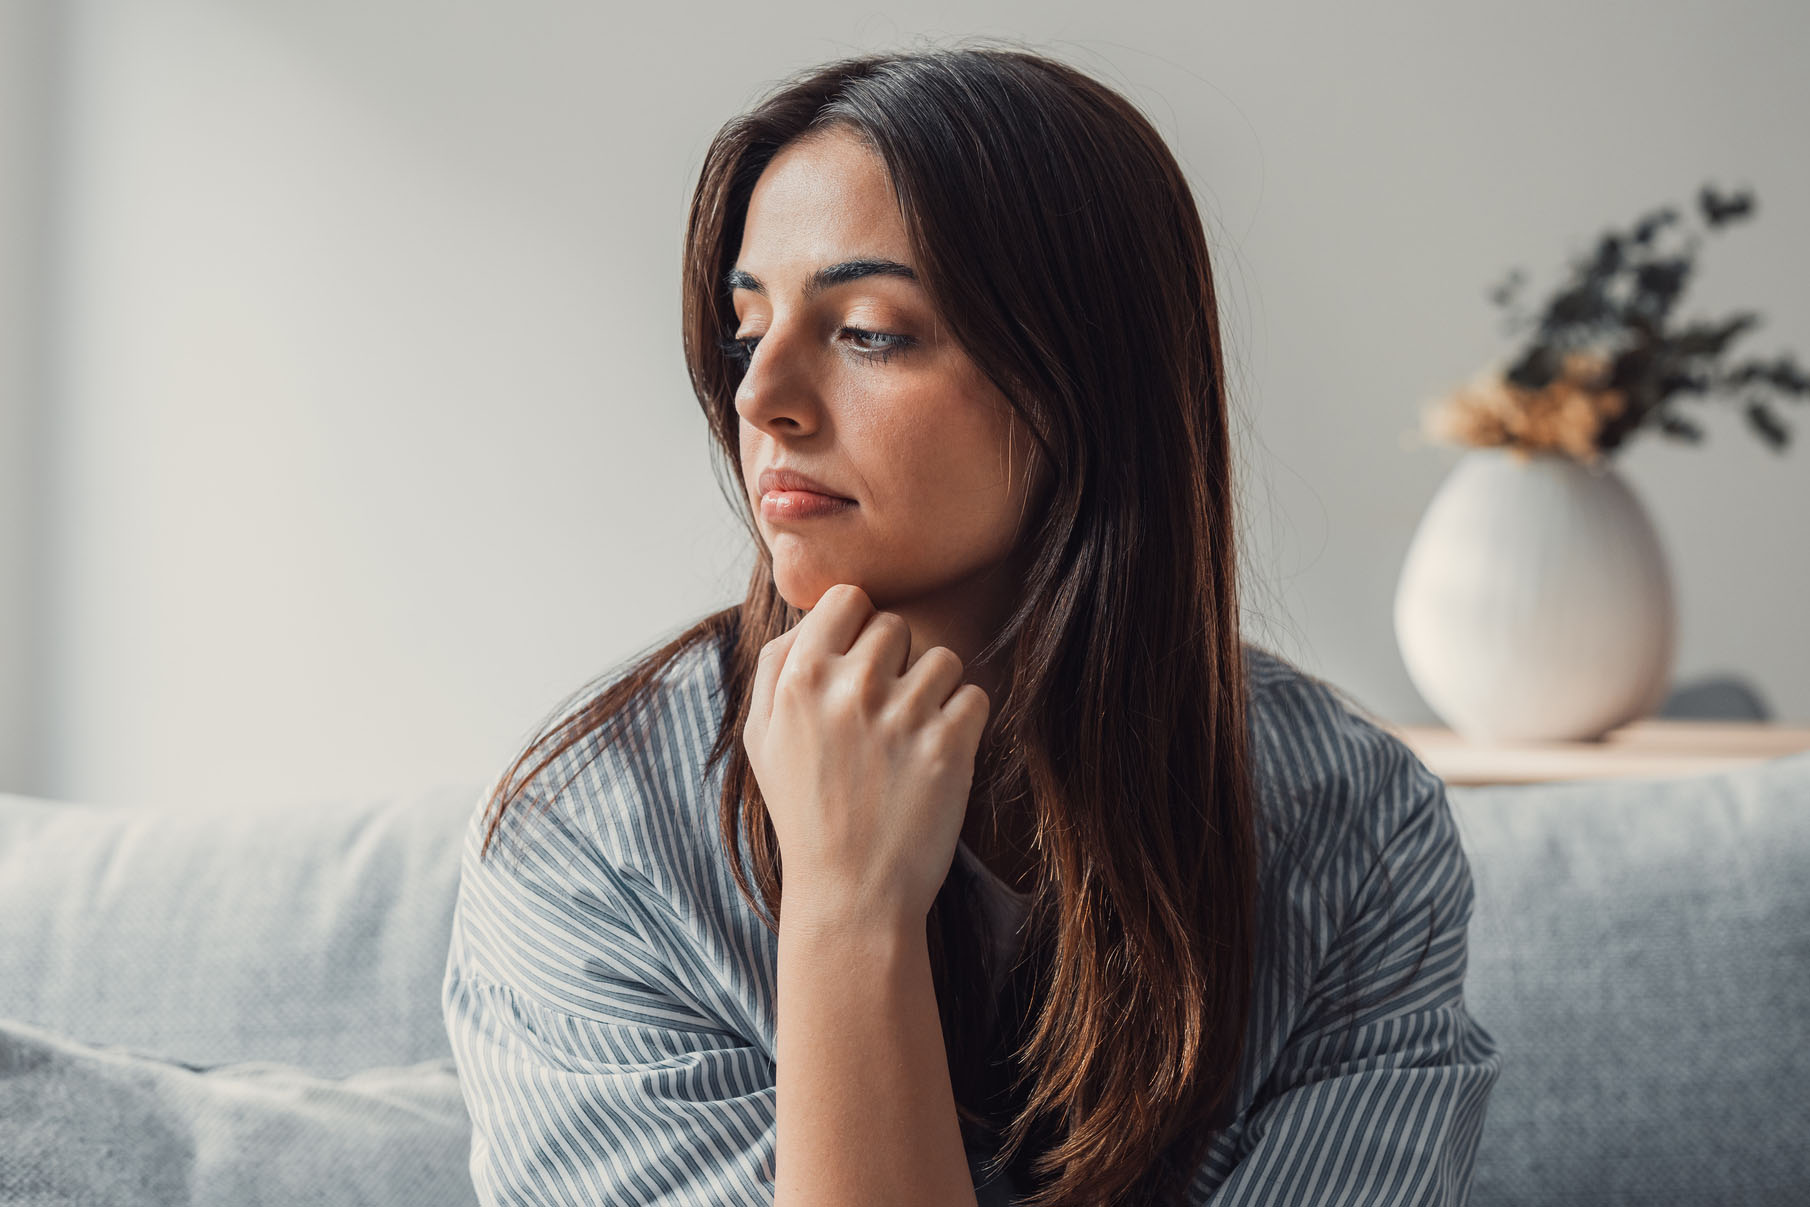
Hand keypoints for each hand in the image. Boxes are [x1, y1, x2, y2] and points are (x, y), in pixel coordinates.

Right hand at [743, 583, 991, 929]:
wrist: (850, 895)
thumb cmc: (804, 813)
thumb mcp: (762, 739)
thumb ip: (777, 668)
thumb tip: (810, 615)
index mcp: (800, 680)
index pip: (848, 598)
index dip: (858, 626)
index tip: (859, 664)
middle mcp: (850, 689)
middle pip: (896, 626)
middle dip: (896, 663)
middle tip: (884, 716)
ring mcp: (903, 716)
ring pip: (943, 659)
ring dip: (935, 693)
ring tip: (911, 740)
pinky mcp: (950, 746)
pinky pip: (975, 697)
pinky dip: (965, 724)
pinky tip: (937, 758)